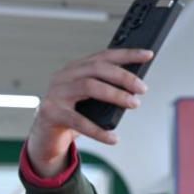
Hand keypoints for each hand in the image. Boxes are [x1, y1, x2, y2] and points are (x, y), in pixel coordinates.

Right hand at [26, 49, 152, 177]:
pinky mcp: (51, 113)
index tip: (147, 55)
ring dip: (115, 95)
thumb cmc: (72, 117)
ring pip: (89, 86)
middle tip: (142, 88)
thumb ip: (107, 92)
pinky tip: (113, 138)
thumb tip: (135, 90)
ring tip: (134, 104)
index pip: (104, 56)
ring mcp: (56, 93)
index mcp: (76, 69)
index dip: (127, 54)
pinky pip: (79, 121)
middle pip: (97, 68)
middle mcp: (65, 77)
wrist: (46, 138)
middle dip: (123, 76)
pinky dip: (99, 131)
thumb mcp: (91, 101)